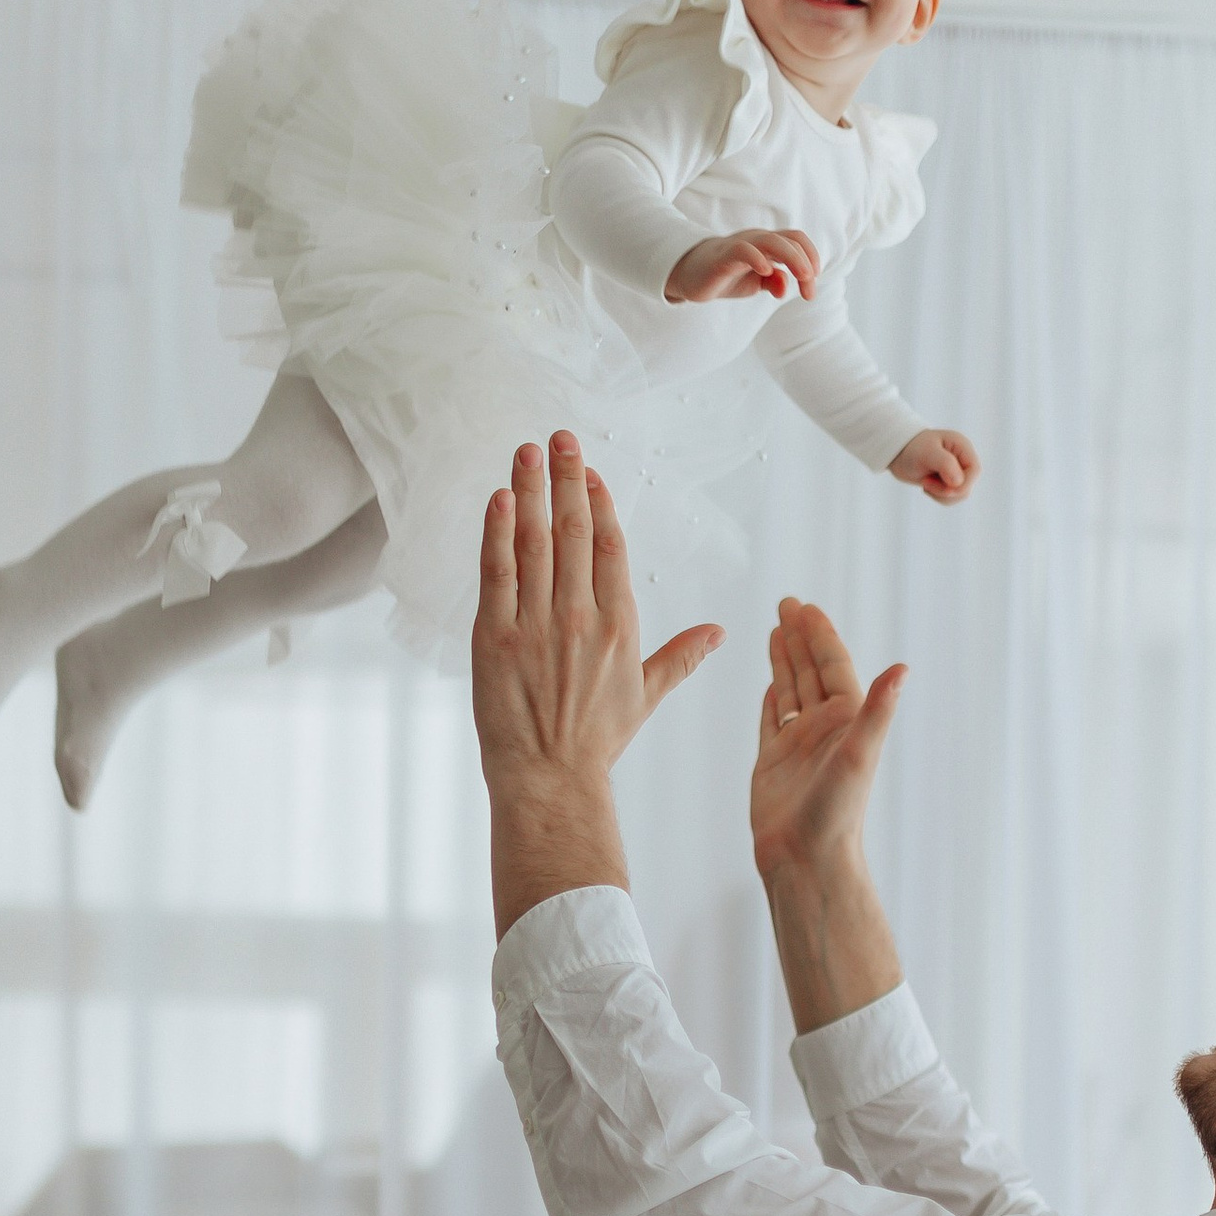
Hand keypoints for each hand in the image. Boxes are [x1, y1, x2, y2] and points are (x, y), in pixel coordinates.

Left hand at [472, 434, 720, 932]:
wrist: (549, 779)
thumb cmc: (597, 742)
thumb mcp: (645, 696)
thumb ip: (681, 656)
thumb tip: (720, 633)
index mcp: (620, 625)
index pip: (611, 548)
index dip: (599, 503)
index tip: (589, 471)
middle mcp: (581, 616)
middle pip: (574, 532)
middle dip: (565, 478)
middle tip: (560, 436)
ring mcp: (537, 623)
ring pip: (534, 542)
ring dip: (529, 491)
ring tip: (526, 451)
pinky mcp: (495, 635)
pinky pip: (497, 572)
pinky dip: (496, 533)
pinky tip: (497, 499)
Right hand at [666, 229, 821, 304]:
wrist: (690, 276)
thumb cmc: (726, 276)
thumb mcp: (756, 283)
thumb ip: (774, 283)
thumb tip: (784, 287)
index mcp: (768, 245)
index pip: (797, 240)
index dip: (811, 257)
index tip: (812, 282)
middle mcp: (757, 240)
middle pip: (790, 240)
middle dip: (806, 264)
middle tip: (809, 292)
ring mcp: (741, 245)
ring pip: (772, 241)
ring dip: (793, 258)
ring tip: (803, 278)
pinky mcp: (724, 257)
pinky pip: (743, 250)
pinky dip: (758, 258)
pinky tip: (767, 272)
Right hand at [751, 599, 907, 886]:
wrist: (807, 859)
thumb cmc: (837, 814)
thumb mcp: (860, 755)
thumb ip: (879, 710)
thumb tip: (902, 670)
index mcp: (846, 720)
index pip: (832, 665)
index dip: (818, 634)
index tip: (804, 606)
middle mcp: (824, 729)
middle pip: (810, 670)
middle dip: (798, 637)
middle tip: (786, 603)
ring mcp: (798, 745)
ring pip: (790, 691)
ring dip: (784, 661)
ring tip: (776, 631)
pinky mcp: (774, 764)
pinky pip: (772, 722)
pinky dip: (772, 700)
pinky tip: (770, 684)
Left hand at [888, 428, 977, 504]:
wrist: (897, 453)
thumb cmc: (912, 449)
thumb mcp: (927, 453)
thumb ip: (945, 464)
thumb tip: (959, 482)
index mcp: (962, 447)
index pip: (975, 470)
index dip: (963, 484)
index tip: (945, 489)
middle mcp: (962, 459)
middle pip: (968, 485)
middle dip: (947, 491)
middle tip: (926, 483)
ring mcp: (957, 471)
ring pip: (961, 495)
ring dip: (941, 495)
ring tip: (925, 483)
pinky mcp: (949, 482)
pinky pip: (951, 498)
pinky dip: (938, 497)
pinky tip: (927, 486)